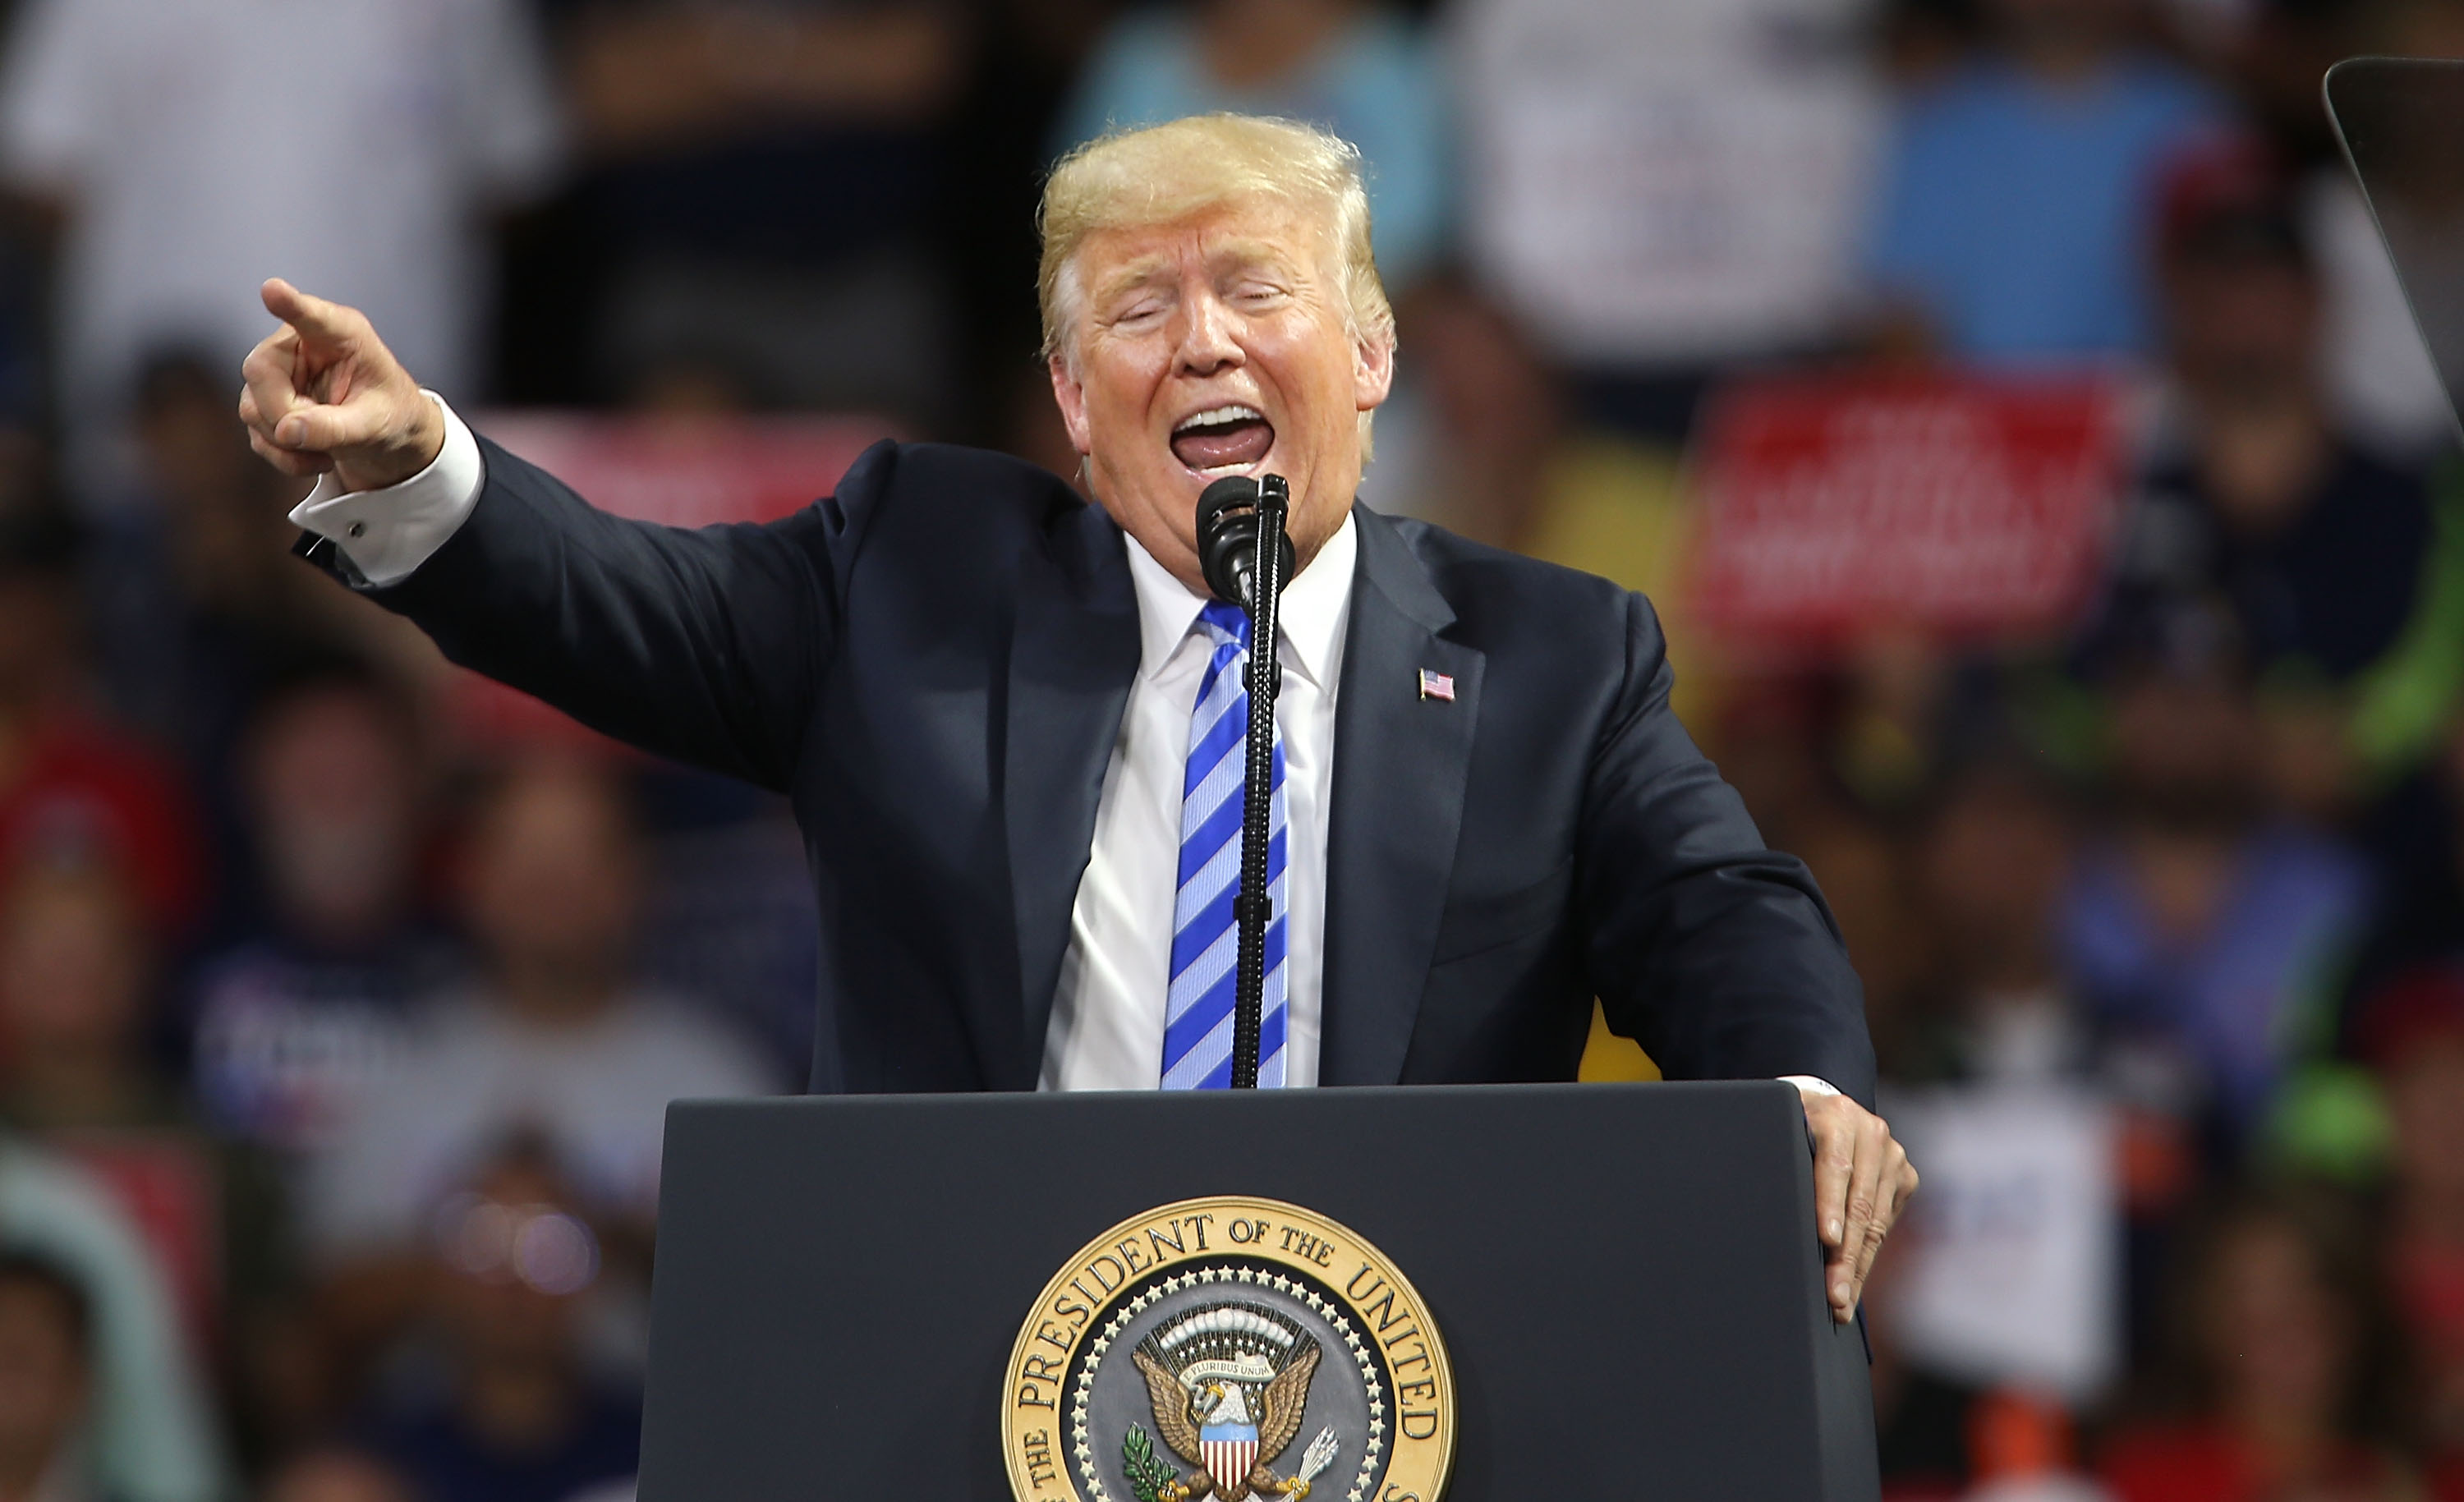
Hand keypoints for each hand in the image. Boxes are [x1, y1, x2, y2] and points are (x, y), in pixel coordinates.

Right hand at [238, 279, 443, 492]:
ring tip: (329, 452)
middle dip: (285, 414)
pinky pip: (256, 432)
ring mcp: (279, 371)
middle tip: (326, 438)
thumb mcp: (375, 425)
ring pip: (252, 406)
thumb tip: (285, 431)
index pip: (311, 315)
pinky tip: (316, 458)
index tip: (273, 290)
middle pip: (260, 371)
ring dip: (287, 442)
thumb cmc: (391, 416)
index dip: (290, 304)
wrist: (389, 437)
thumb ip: (335, 427)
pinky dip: (283, 455)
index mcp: (342, 333)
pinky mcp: (267, 401)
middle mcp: (300, 343)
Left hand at [1799, 1088, 1916, 1322]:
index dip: (1830, 1206)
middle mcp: (1871, 1132)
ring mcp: (1892, 1155)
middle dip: (1845, 1256)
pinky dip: (1867, 1255)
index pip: (1835, 1168)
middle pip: (1858, 1204)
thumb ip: (1776, 1158)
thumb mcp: (1777, 1130)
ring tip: (1842, 1302)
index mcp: (1836, 1115)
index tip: (1827, 1240)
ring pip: (1874, 1222)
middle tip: (1833, 1296)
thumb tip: (1757, 1206)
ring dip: (1857, 1267)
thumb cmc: (1787, 1127)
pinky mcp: (1905, 1175)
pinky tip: (1853, 1281)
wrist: (1824, 1107)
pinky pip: (1884, 1223)